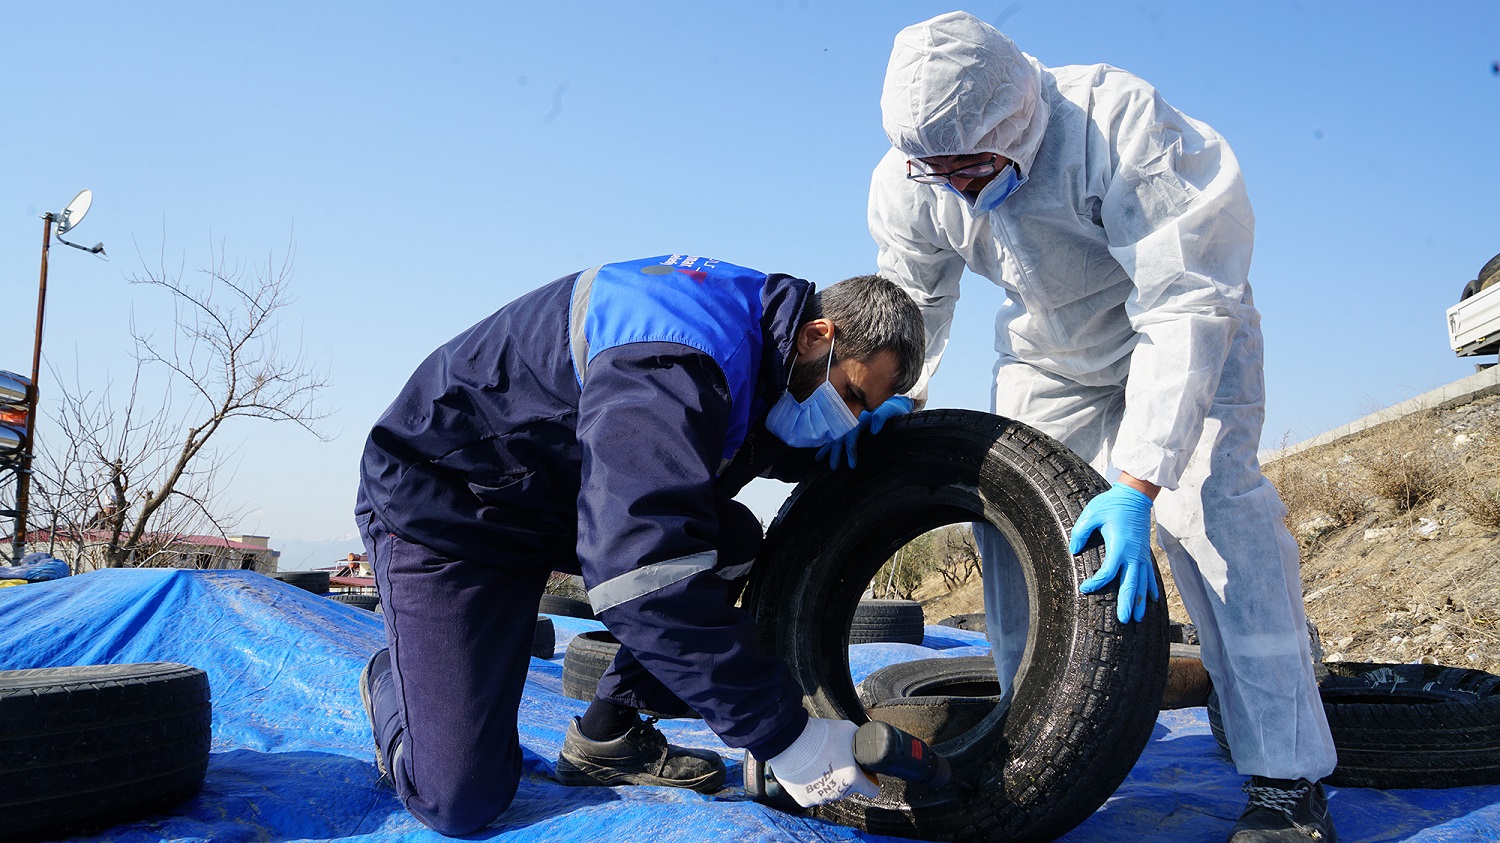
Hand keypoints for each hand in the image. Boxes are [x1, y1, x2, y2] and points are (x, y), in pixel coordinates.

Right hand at [766, 717, 880, 807]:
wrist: (788, 741)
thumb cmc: (817, 735)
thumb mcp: (848, 730)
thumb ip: (860, 740)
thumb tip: (865, 742)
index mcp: (853, 779)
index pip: (872, 790)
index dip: (869, 780)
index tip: (863, 773)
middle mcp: (838, 793)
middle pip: (848, 789)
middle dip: (844, 776)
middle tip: (834, 760)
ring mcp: (821, 798)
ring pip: (830, 792)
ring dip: (828, 781)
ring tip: (818, 763)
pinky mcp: (804, 800)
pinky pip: (813, 794)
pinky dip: (811, 786)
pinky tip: (808, 772)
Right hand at [815, 396, 912, 469]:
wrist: (897, 401)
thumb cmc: (896, 407)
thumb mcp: (891, 410)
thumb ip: (882, 417)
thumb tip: (874, 429)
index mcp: (860, 417)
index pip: (851, 435)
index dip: (850, 450)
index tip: (851, 463)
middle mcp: (854, 420)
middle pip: (840, 437)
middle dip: (834, 452)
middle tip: (833, 466)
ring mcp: (853, 422)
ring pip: (837, 436)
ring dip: (828, 448)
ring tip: (819, 458)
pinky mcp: (856, 425)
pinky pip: (841, 434)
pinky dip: (831, 442)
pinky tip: (826, 448)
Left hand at [1070, 483, 1158, 622]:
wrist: (1135, 496)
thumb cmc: (1112, 504)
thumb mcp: (1092, 513)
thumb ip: (1081, 531)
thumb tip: (1074, 549)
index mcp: (1120, 546)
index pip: (1109, 571)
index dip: (1097, 583)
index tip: (1085, 589)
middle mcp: (1134, 554)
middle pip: (1131, 584)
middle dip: (1128, 603)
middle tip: (1124, 620)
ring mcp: (1142, 554)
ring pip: (1143, 583)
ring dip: (1141, 601)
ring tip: (1138, 618)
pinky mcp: (1145, 553)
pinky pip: (1150, 575)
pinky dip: (1151, 588)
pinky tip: (1152, 600)